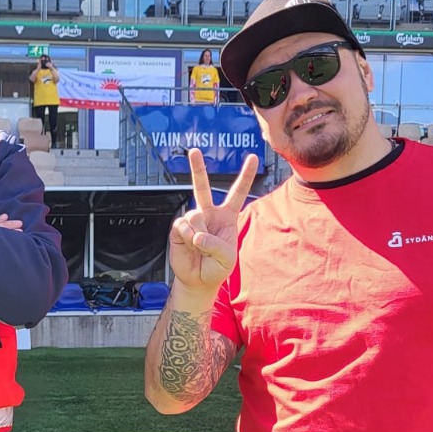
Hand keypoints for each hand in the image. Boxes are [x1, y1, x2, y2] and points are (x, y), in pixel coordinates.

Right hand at [168, 148, 259, 296]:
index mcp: (227, 217)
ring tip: (200, 247)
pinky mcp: (179, 228)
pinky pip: (183, 226)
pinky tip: (190, 246)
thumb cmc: (217, 268)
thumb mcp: (227, 258)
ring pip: (194, 215)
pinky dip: (188, 238)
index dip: (246, 176)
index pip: (238, 193)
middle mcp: (209, 214)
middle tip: (193, 151)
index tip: (253, 158)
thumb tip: (196, 235)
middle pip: (203, 188)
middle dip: (197, 168)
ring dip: (199, 234)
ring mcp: (193, 220)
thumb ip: (215, 245)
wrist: (198, 280)